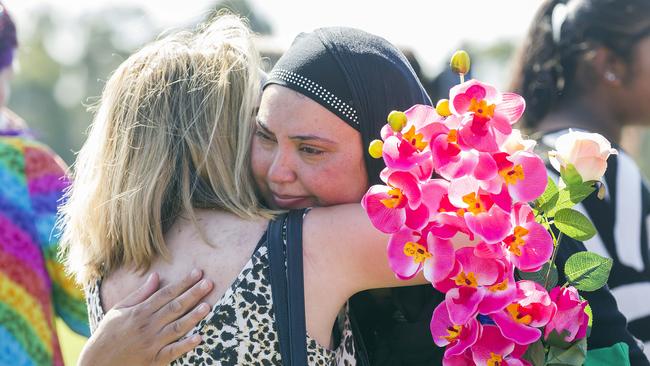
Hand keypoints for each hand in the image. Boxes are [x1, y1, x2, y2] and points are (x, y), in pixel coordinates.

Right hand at [78, 269, 213, 365]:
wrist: (97, 364)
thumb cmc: (108, 335)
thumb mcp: (119, 310)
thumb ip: (140, 294)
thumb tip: (156, 275)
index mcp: (139, 312)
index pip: (166, 293)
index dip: (183, 283)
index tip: (197, 273)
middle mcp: (147, 326)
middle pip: (174, 307)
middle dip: (193, 294)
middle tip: (209, 283)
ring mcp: (152, 344)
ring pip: (177, 327)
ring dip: (193, 317)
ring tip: (208, 306)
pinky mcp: (154, 360)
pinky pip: (173, 352)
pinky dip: (186, 345)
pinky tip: (198, 337)